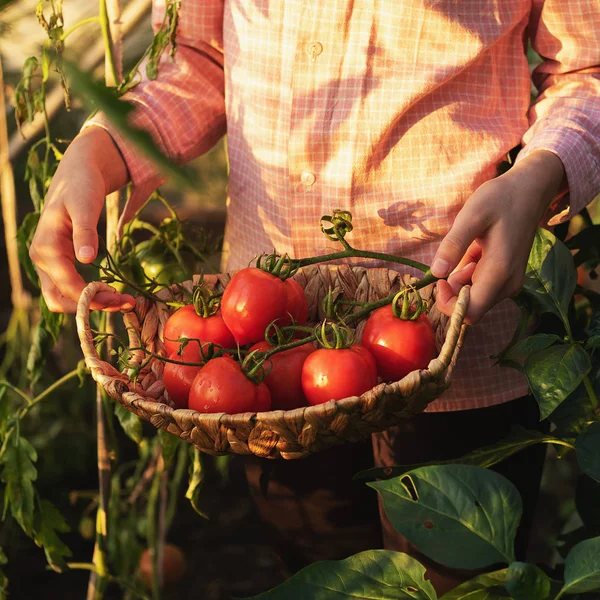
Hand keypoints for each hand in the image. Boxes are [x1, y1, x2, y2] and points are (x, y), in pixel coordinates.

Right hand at [29, 126, 133, 312]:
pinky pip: (72, 288)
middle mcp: (42, 259)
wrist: (78, 174)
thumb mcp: (85, 205)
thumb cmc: (82, 186)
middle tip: (125, 303)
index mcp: (45, 246)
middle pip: (60, 299)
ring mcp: (49, 263)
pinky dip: (92, 295)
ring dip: (93, 304)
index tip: (120, 298)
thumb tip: (86, 259)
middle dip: (91, 307)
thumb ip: (85, 231)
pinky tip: (115, 293)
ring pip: (65, 297)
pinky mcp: (60, 263)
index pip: (66, 285)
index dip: (92, 297)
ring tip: (126, 301)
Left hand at [431, 150, 565, 324]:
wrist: (529, 190)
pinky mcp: (507, 277)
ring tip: (468, 248)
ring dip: (461, 279)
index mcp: (499, 273)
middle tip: (452, 256)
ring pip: (474, 296)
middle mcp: (507, 284)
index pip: (469, 313)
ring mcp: (510, 282)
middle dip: (453, 289)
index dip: (448, 305)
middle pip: (471, 307)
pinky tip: (476, 249)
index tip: (439, 281)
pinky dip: (469, 272)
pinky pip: (480, 286)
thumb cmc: (500, 199)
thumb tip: (436, 272)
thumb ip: (453, 245)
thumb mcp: (472, 215)